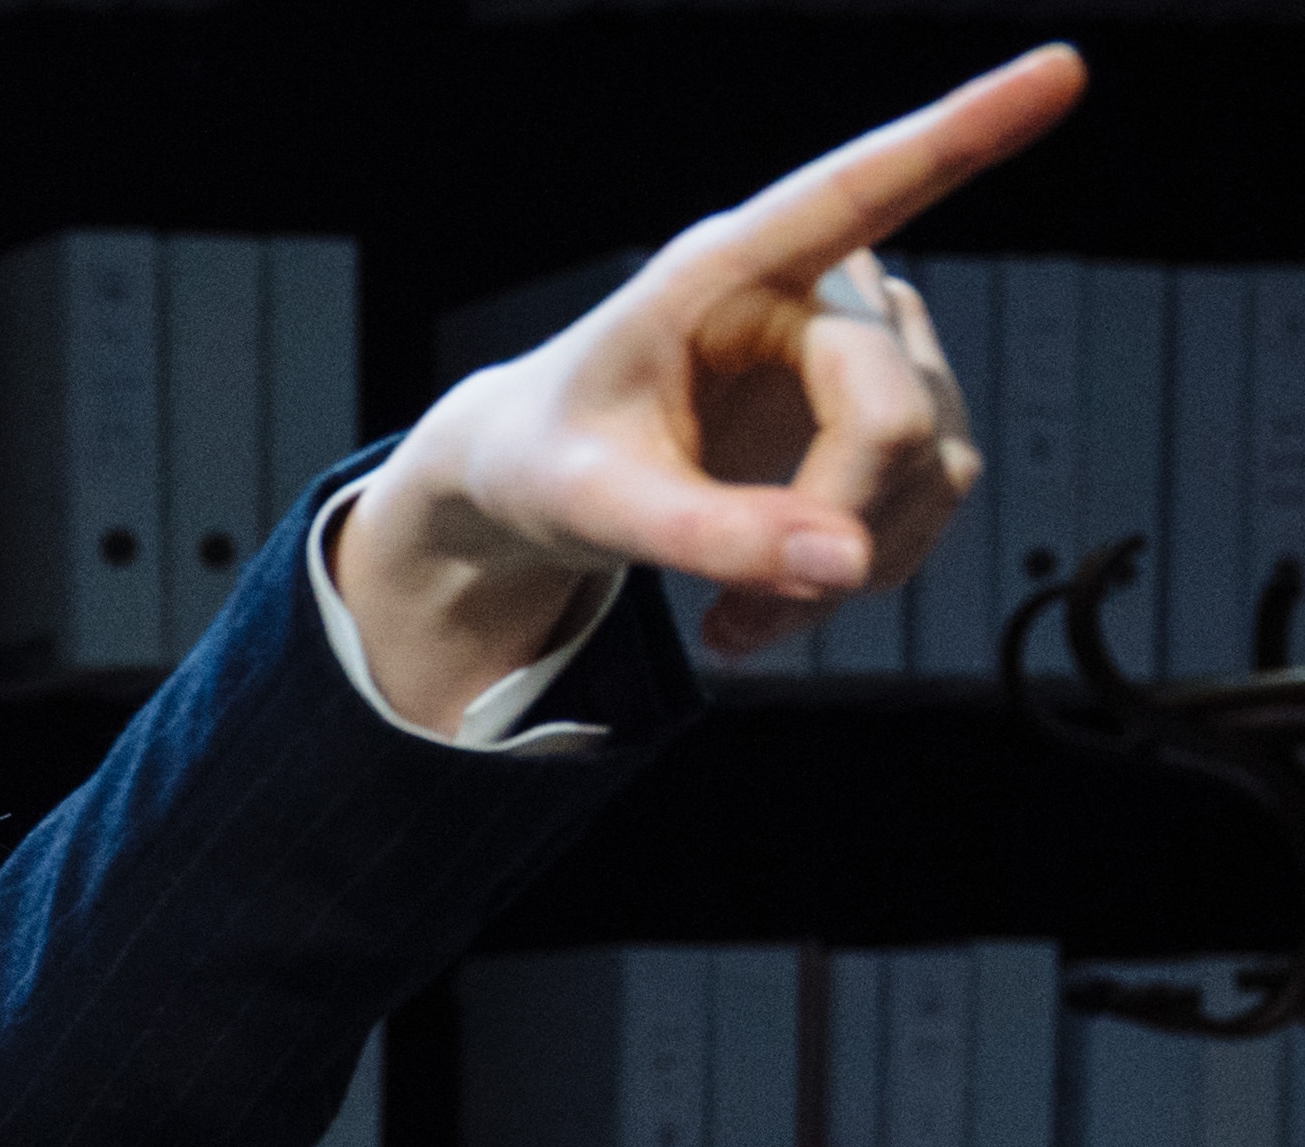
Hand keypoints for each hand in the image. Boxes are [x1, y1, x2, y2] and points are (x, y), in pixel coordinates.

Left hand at [332, 45, 1088, 733]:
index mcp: (718, 271)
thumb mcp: (589, 508)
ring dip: (848, 565)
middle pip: (893, 411)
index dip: (960, 135)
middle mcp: (809, 289)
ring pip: (928, 463)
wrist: (542, 482)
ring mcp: (861, 347)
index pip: (852, 193)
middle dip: (830, 526)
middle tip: (733, 619)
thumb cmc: (548, 463)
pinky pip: (929, 498)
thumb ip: (706, 536)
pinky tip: (775, 600)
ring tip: (736, 619)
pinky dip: (860, 571)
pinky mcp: (889, 409)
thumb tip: (845, 565)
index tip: (1060, 70)